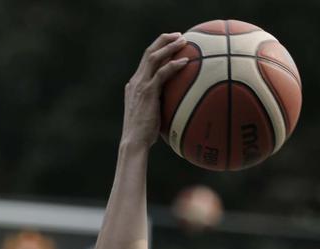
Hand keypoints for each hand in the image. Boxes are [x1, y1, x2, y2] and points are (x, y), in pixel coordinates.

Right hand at [121, 32, 189, 147]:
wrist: (133, 142)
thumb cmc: (144, 134)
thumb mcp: (151, 114)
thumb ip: (160, 104)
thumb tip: (177, 104)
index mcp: (135, 85)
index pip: (146, 61)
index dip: (158, 49)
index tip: (171, 44)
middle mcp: (136, 81)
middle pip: (148, 53)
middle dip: (163, 40)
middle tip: (179, 35)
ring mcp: (140, 85)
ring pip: (154, 58)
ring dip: (169, 46)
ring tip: (183, 40)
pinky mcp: (147, 92)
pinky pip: (162, 73)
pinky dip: (174, 65)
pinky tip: (185, 62)